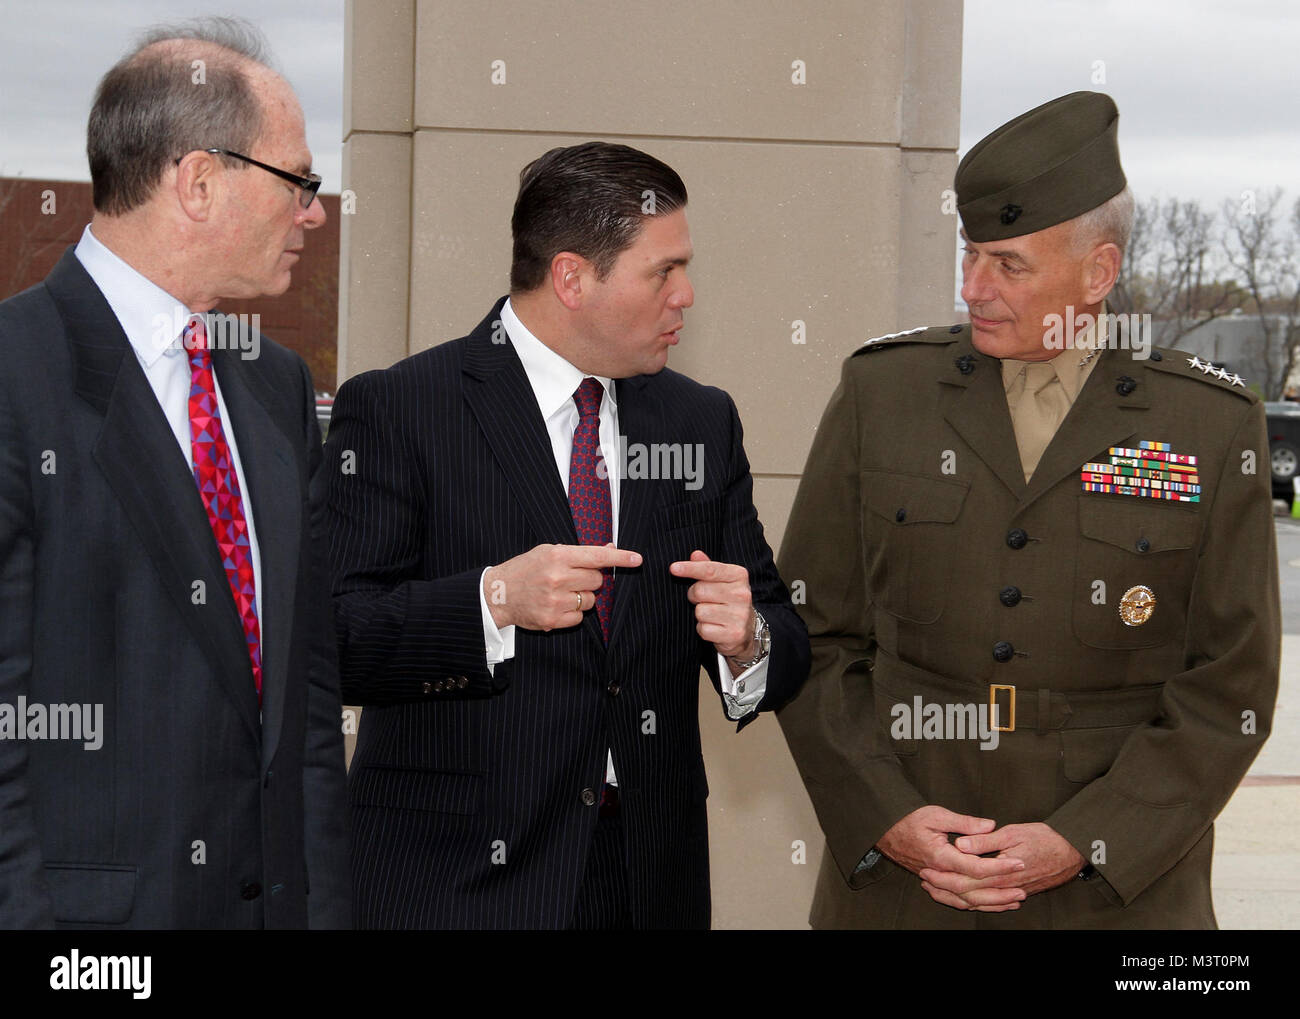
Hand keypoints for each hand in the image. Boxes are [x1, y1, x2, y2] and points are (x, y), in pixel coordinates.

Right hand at [485, 543, 640, 630]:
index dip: (620, 558)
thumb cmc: (525, 570)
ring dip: (581, 597)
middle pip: (597, 580)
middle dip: (589, 580)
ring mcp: (555, 600)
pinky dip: (573, 612)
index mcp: (557, 556)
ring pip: (591, 600)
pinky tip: (556, 605)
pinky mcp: (553, 619)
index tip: (637, 559)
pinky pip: (580, 617)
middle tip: (571, 578)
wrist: (497, 594)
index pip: (596, 556)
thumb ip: (579, 552)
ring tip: (560, 592)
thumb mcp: (548, 552)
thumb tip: (609, 549)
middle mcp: (557, 578)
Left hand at [669, 550, 753, 660]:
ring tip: (711, 614)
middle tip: (702, 599)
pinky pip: (703, 629)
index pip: (710, 570)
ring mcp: (739, 615)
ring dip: (700, 614)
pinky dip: (703, 629)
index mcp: (739, 576)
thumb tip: (695, 554)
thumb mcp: (722, 580)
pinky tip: (714, 626)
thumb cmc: (729, 600)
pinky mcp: (734, 634)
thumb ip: (708, 567)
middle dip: (694, 595)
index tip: (673, 568)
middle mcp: (742, 594)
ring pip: (700, 611)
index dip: (689, 568)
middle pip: (700, 590)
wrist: (747, 629)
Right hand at [877, 806, 1025, 910]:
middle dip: (1001, 890)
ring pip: (966, 900)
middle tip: (1023, 888)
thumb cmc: (909, 819)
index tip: (1019, 862)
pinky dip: (974, 905)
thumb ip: (965, 823)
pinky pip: (955, 900)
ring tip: (1013, 901)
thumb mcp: (937, 814)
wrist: (885, 830)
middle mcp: (938, 873)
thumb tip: (990, 826)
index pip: (976, 867)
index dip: (999, 867)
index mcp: (940, 856)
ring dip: (991, 902)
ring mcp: (935, 881)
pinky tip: (989, 904)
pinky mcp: (935, 883)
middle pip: (974, 890)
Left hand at [917, 822, 1082, 911]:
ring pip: (980, 902)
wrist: (1073, 851)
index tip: (926, 869)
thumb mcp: (1013, 832)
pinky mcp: (1019, 892)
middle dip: (945, 889)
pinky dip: (977, 904)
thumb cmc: (1044, 838)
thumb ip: (985, 840)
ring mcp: (1013, 892)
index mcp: (1001, 871)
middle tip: (925, 882)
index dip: (944, 876)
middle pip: (969, 894)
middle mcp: (1006, 886)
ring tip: (937, 891)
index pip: (966, 878)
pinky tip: (966, 901)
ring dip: (957, 898)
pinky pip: (993, 903)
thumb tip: (960, 845)